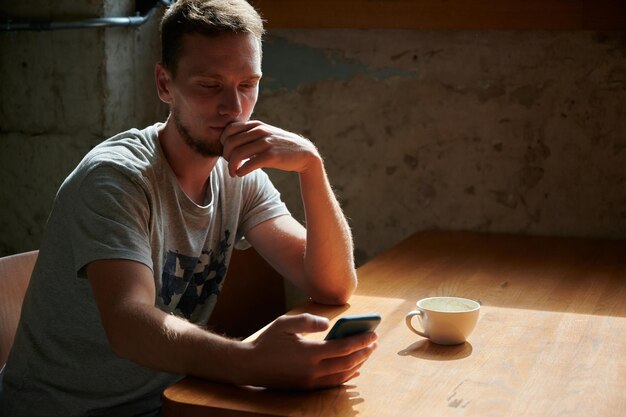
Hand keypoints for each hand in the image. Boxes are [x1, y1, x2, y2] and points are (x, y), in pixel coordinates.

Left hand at [220, 121, 320, 176]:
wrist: (304, 153)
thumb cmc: (280, 146)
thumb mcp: (266, 134)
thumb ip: (250, 135)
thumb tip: (230, 141)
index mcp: (256, 125)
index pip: (229, 130)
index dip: (223, 143)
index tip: (228, 153)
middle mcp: (260, 131)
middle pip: (230, 143)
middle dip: (226, 156)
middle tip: (230, 164)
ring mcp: (266, 143)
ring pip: (237, 154)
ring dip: (231, 166)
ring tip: (233, 172)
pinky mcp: (271, 156)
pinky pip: (248, 164)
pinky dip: (241, 171)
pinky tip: (240, 174)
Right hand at [240, 313, 377, 389]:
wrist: (250, 366)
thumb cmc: (268, 341)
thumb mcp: (285, 323)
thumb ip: (308, 321)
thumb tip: (328, 324)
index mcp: (310, 352)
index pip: (344, 348)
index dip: (361, 341)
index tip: (373, 334)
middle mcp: (313, 370)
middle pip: (347, 363)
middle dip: (364, 353)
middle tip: (374, 343)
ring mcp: (311, 381)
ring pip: (343, 375)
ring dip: (358, 365)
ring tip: (367, 354)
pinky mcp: (307, 387)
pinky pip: (333, 384)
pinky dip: (347, 377)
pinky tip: (354, 371)